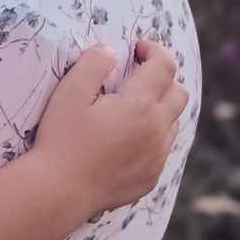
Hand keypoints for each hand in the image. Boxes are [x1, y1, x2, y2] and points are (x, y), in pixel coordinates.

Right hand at [31, 40, 190, 213]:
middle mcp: (156, 130)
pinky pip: (163, 150)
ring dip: (159, 109)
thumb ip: (94, 63)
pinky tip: (126, 139)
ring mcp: (157, 157)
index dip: (155, 50)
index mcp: (140, 105)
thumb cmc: (61, 139)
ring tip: (130, 110)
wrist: (59, 190)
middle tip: (137, 77)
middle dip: (164, 78)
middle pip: (180, 93)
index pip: (165, 66)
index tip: (138, 49)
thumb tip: (111, 51)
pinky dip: (153, 137)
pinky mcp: (151, 177)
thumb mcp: (70, 92)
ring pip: (174, 122)